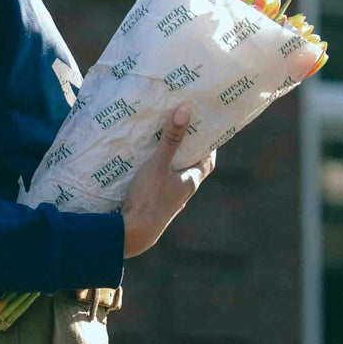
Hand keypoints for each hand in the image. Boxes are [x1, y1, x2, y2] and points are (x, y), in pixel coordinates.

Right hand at [121, 103, 215, 258]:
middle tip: (181, 132)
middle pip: (191, 168)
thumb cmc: (149, 198)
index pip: (207, 162)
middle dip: (187, 151)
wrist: (133, 234)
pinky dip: (158, 176)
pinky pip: (161, 187)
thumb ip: (171, 138)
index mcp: (190, 181)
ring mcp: (170, 202)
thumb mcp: (158, 164)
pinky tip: (145, 169)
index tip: (206, 130)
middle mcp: (184, 193)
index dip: (209, 146)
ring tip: (161, 146)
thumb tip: (186, 110)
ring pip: (174, 178)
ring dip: (171, 164)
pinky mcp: (155, 208)